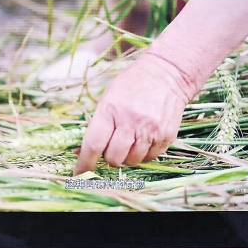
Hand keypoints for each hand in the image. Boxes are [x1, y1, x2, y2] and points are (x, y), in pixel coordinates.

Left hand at [73, 52, 192, 174]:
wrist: (167, 74)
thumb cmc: (132, 85)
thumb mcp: (108, 98)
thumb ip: (97, 125)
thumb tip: (81, 151)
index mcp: (111, 110)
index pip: (94, 144)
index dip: (85, 163)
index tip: (79, 173)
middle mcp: (131, 122)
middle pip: (114, 158)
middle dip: (109, 157)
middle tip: (112, 145)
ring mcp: (151, 130)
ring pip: (132, 161)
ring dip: (127, 156)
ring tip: (130, 139)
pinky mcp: (166, 136)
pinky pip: (150, 158)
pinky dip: (143, 154)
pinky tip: (144, 138)